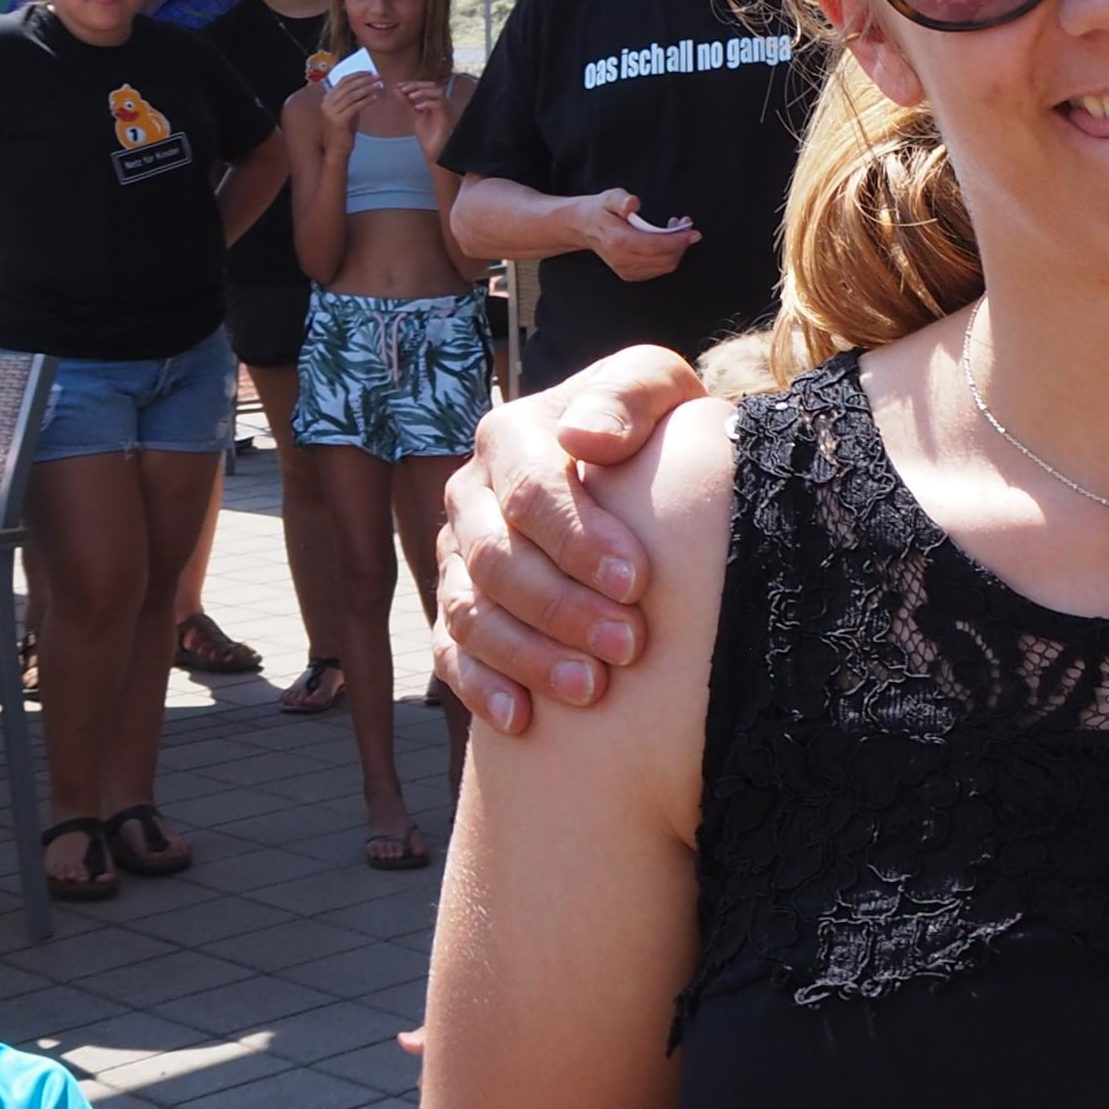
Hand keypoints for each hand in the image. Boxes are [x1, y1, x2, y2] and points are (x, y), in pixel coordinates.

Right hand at [320, 72, 381, 132]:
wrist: (338, 148)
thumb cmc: (345, 129)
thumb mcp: (349, 110)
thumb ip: (354, 98)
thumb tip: (368, 84)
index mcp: (328, 98)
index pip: (342, 81)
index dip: (357, 75)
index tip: (370, 72)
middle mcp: (327, 103)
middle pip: (348, 86)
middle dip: (364, 80)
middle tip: (378, 77)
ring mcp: (331, 112)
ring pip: (351, 95)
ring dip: (367, 89)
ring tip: (379, 85)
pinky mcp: (338, 121)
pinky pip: (354, 107)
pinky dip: (366, 101)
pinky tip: (376, 98)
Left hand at [399, 80, 455, 159]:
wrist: (434, 152)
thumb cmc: (427, 135)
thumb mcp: (414, 115)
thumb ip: (406, 102)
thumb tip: (396, 89)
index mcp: (437, 102)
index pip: (427, 86)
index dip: (413, 83)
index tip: (399, 85)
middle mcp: (444, 103)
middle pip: (434, 85)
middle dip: (417, 85)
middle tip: (403, 88)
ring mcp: (447, 109)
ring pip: (439, 92)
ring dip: (423, 92)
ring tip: (410, 96)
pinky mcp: (448, 117)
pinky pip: (440, 104)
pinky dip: (428, 103)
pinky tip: (418, 108)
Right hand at [434, 348, 700, 731]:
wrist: (643, 472)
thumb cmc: (655, 428)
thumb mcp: (657, 387)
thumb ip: (628, 396)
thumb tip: (582, 435)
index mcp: (510, 436)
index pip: (529, 492)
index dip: (578, 539)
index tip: (637, 581)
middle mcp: (471, 495)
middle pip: (496, 560)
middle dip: (562, 608)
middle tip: (629, 646)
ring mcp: (457, 555)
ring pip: (469, 613)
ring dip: (528, 656)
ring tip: (591, 689)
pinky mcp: (459, 608)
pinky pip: (451, 653)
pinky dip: (482, 688)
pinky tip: (522, 720)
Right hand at [571, 190, 702, 281]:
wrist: (584, 228)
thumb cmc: (601, 210)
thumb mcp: (609, 197)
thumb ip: (622, 200)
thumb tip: (633, 204)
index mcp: (617, 241)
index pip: (656, 246)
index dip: (678, 241)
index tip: (694, 231)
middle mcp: (622, 260)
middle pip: (664, 259)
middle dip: (681, 244)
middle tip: (685, 225)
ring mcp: (625, 270)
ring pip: (664, 266)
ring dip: (677, 249)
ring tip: (676, 228)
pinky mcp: (630, 274)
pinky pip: (658, 269)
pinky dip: (669, 256)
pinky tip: (666, 240)